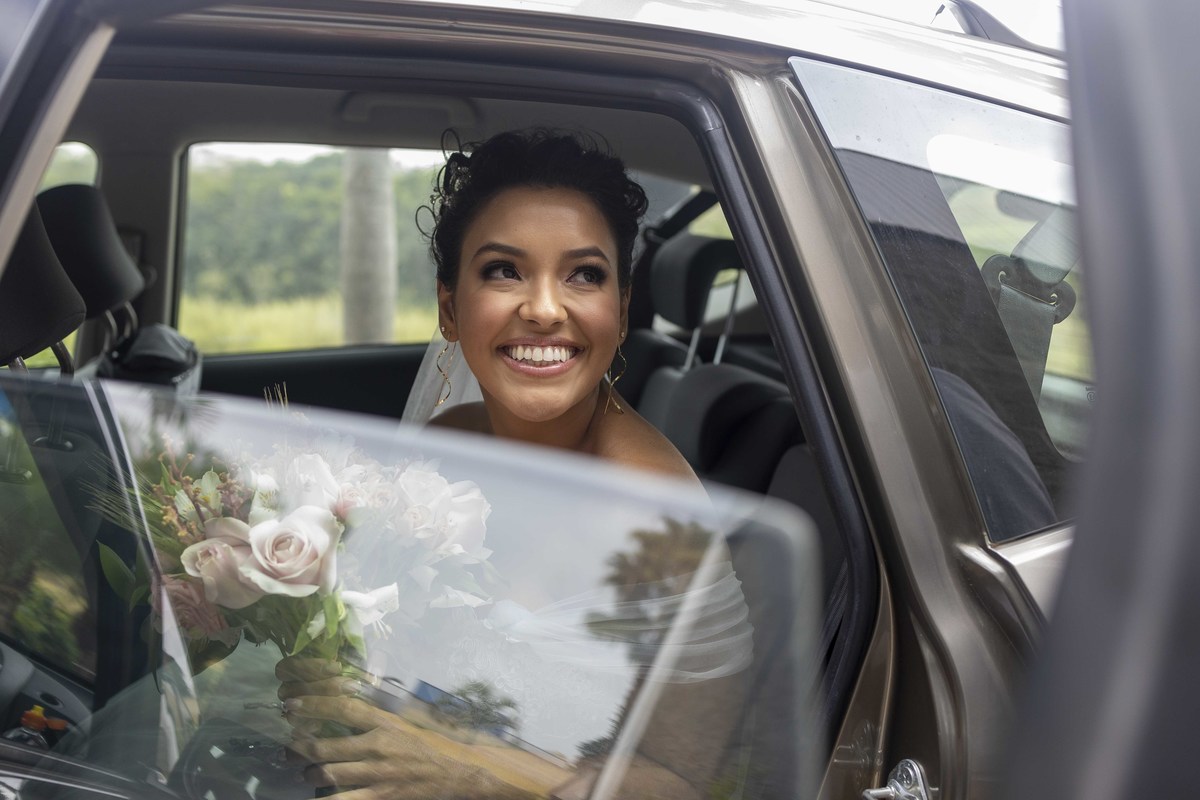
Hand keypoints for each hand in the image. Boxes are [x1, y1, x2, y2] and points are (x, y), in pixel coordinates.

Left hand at [275, 657, 530, 799]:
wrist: (462, 774)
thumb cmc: (433, 743)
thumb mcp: (408, 719)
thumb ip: (380, 711)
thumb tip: (347, 695)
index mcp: (386, 721)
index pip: (342, 707)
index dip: (312, 703)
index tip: (289, 702)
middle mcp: (379, 745)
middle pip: (326, 744)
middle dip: (298, 744)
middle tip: (286, 742)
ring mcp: (379, 774)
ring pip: (329, 773)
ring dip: (310, 772)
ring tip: (304, 770)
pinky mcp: (381, 796)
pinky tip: (313, 797)